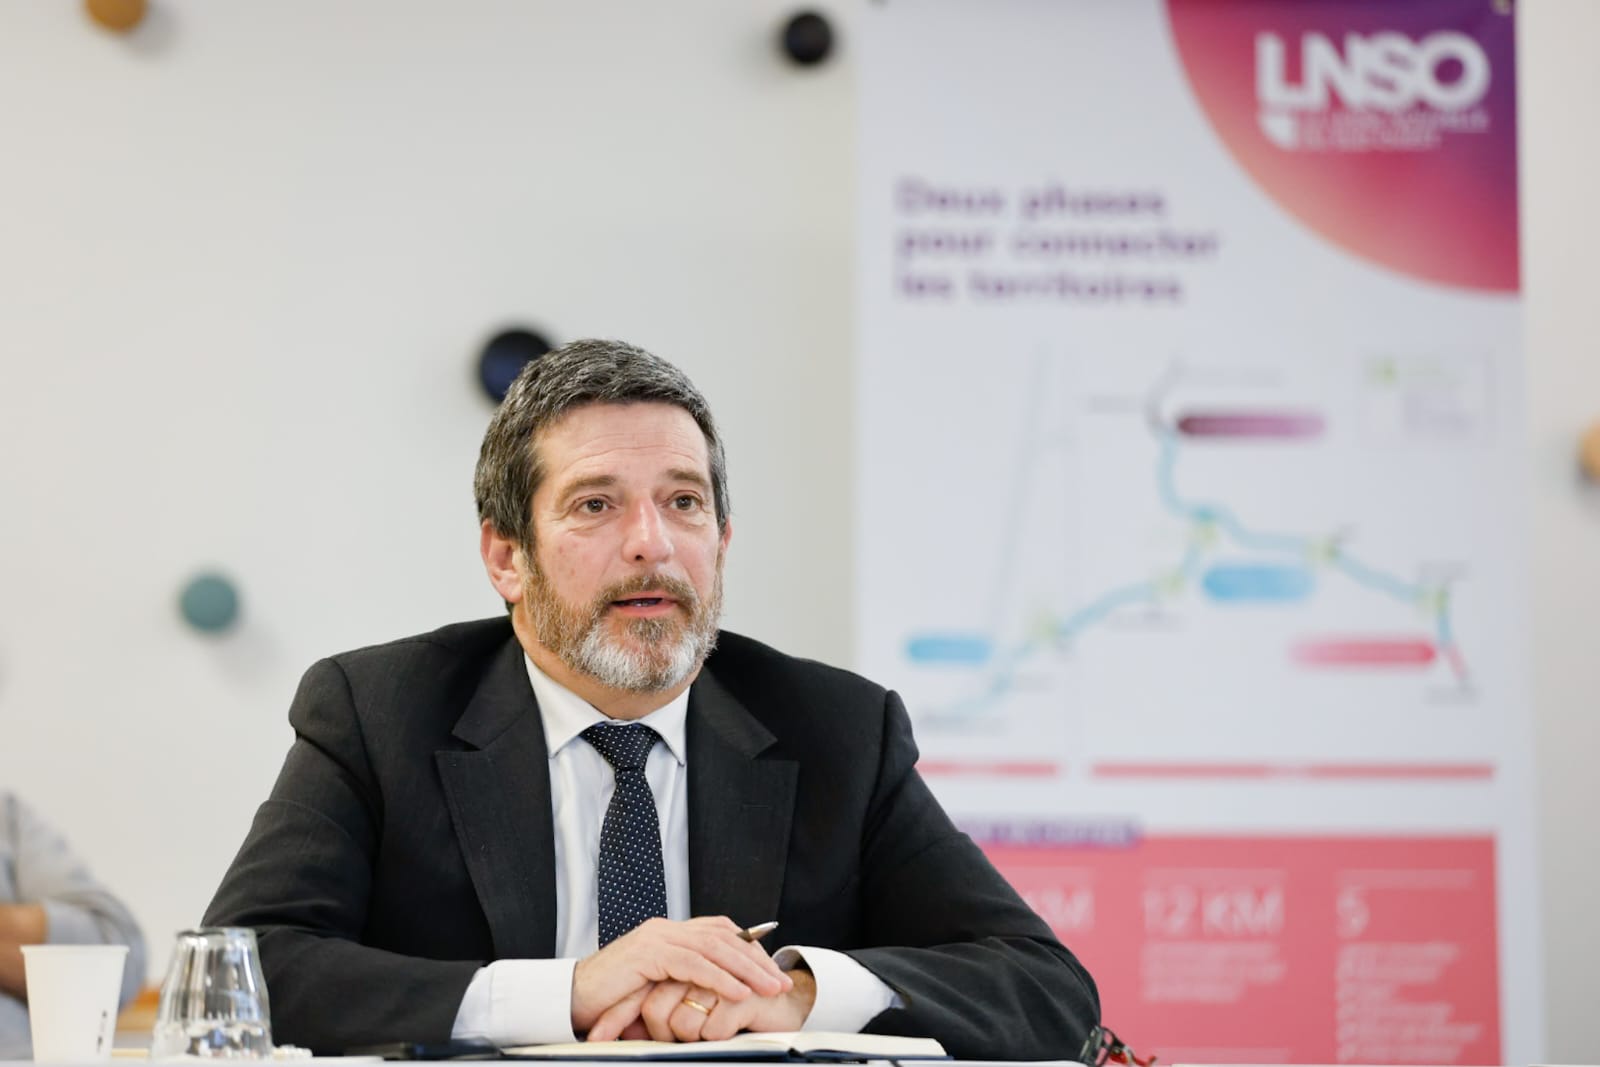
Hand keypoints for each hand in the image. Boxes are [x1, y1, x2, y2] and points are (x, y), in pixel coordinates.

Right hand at [571, 917, 791, 1036]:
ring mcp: (656, 937)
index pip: (721, 932)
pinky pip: (693, 964)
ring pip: (713, 947)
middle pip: (724, 936)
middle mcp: (666, 929)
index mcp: (670, 933)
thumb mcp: (657, 989)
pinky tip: (739, 992)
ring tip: (770, 988)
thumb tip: (720, 997)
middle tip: (782, 981)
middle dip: (757, 960)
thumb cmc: (612, 1000)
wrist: (571, 1000)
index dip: (750, 949)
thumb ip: (684, 983)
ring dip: (746, 970)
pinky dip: (720, 978)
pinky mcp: (647, 953)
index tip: (773, 972)